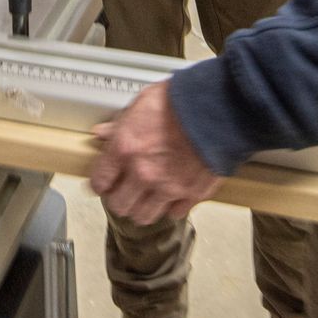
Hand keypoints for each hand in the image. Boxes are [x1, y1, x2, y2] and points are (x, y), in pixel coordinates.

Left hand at [90, 80, 221, 225]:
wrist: (217, 107)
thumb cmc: (181, 100)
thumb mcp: (141, 103)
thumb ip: (119, 124)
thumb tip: (103, 133)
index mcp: (125, 148)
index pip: (100, 182)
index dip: (101, 183)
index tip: (104, 182)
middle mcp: (143, 173)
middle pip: (119, 205)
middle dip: (120, 198)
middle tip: (125, 190)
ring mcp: (167, 187)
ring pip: (143, 216)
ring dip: (143, 208)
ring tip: (146, 196)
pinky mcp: (191, 194)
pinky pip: (174, 213)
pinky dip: (171, 207)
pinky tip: (172, 194)